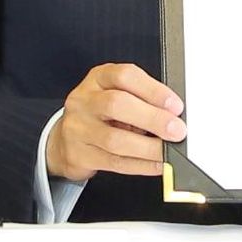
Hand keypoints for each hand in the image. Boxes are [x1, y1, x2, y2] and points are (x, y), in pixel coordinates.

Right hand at [45, 63, 185, 181]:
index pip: (125, 76)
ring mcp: (79, 128)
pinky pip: (114, 163)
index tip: (175, 105)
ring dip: (148, 148)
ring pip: (115, 139)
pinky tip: (156, 165)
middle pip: (117, 105)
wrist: (65, 140)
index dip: (153, 90)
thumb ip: (142, 100)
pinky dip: (140, 165)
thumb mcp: (117, 94)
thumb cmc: (99, 114)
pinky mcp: (79, 155)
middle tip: (176, 130)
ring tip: (167, 151)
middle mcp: (84, 101)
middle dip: (152, 118)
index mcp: (98, 79)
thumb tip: (174, 115)